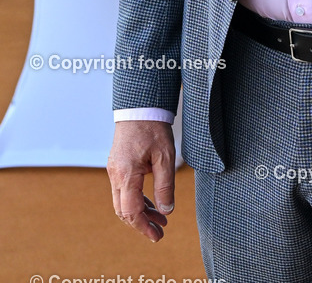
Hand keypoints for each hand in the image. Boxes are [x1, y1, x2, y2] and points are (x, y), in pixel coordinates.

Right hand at [107, 120, 175, 241]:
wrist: (140, 106)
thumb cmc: (153, 128)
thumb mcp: (165, 157)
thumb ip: (165, 185)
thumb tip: (166, 210)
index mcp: (126, 174)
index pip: (131, 211)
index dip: (144, 227)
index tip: (157, 236)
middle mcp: (116, 174)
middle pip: (124, 210)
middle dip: (141, 223)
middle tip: (160, 231)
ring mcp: (114, 169)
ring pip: (123, 201)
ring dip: (140, 212)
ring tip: (161, 219)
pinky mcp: (118, 165)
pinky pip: (124, 189)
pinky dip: (137, 199)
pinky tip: (152, 203)